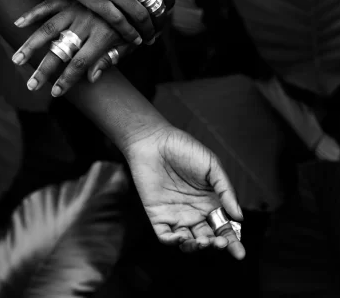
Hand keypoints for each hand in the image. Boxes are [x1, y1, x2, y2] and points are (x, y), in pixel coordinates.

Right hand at [13, 0, 136, 95]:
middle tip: (31, 86)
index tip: (55, 93)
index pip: (81, 63)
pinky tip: (18, 23)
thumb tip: (91, 78)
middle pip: (61, 50)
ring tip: (16, 60)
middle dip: (44, 69)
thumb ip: (110, 58)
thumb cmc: (134, 21)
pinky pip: (48, 5)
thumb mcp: (129, 42)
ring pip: (49, 28)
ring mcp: (76, 8)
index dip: (67, 79)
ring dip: (31, 45)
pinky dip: (32, 13)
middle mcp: (87, 22)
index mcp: (103, 35)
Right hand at [36, 0, 173, 43]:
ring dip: (148, 28)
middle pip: (155, 0)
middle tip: (161, 24)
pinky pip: (118, 21)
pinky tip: (134, 40)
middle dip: (161, 15)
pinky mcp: (94, 0)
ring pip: (140, 14)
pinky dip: (129, 33)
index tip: (168, 2)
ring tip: (150, 37)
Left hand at [124, 126, 244, 258]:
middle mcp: (195, 212)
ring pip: (189, 242)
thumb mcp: (212, 165)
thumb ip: (226, 190)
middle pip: (209, 238)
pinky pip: (166, 236)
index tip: (240, 253)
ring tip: (202, 242)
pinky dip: (174, 242)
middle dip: (217, 245)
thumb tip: (239, 217)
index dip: (233, 241)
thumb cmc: (184, 148)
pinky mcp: (158, 216)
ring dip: (197, 247)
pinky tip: (181, 237)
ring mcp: (176, 215)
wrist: (154, 141)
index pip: (224, 226)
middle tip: (220, 243)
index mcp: (211, 201)